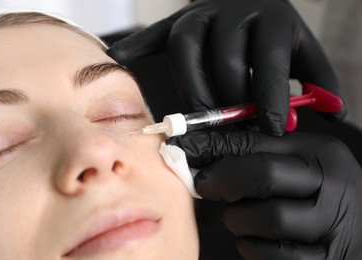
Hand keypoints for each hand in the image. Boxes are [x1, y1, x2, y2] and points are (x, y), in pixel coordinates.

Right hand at [107, 0, 346, 135]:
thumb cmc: (276, 33)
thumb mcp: (305, 50)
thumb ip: (319, 78)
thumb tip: (334, 111)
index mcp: (272, 17)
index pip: (270, 61)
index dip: (270, 99)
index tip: (271, 128)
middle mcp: (233, 10)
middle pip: (225, 60)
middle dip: (228, 100)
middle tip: (231, 128)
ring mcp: (200, 12)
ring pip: (186, 49)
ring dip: (189, 86)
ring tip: (196, 116)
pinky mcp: (176, 20)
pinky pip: (153, 33)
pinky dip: (135, 47)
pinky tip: (121, 60)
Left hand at [169, 131, 361, 258]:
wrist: (358, 225)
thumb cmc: (318, 192)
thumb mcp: (297, 163)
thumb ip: (256, 153)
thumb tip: (203, 148)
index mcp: (321, 155)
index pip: (258, 146)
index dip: (215, 152)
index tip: (188, 158)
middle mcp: (332, 188)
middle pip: (263, 177)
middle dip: (224, 181)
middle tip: (207, 186)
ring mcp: (332, 228)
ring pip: (267, 219)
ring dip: (239, 219)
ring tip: (241, 216)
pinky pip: (272, 255)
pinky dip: (251, 246)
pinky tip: (254, 238)